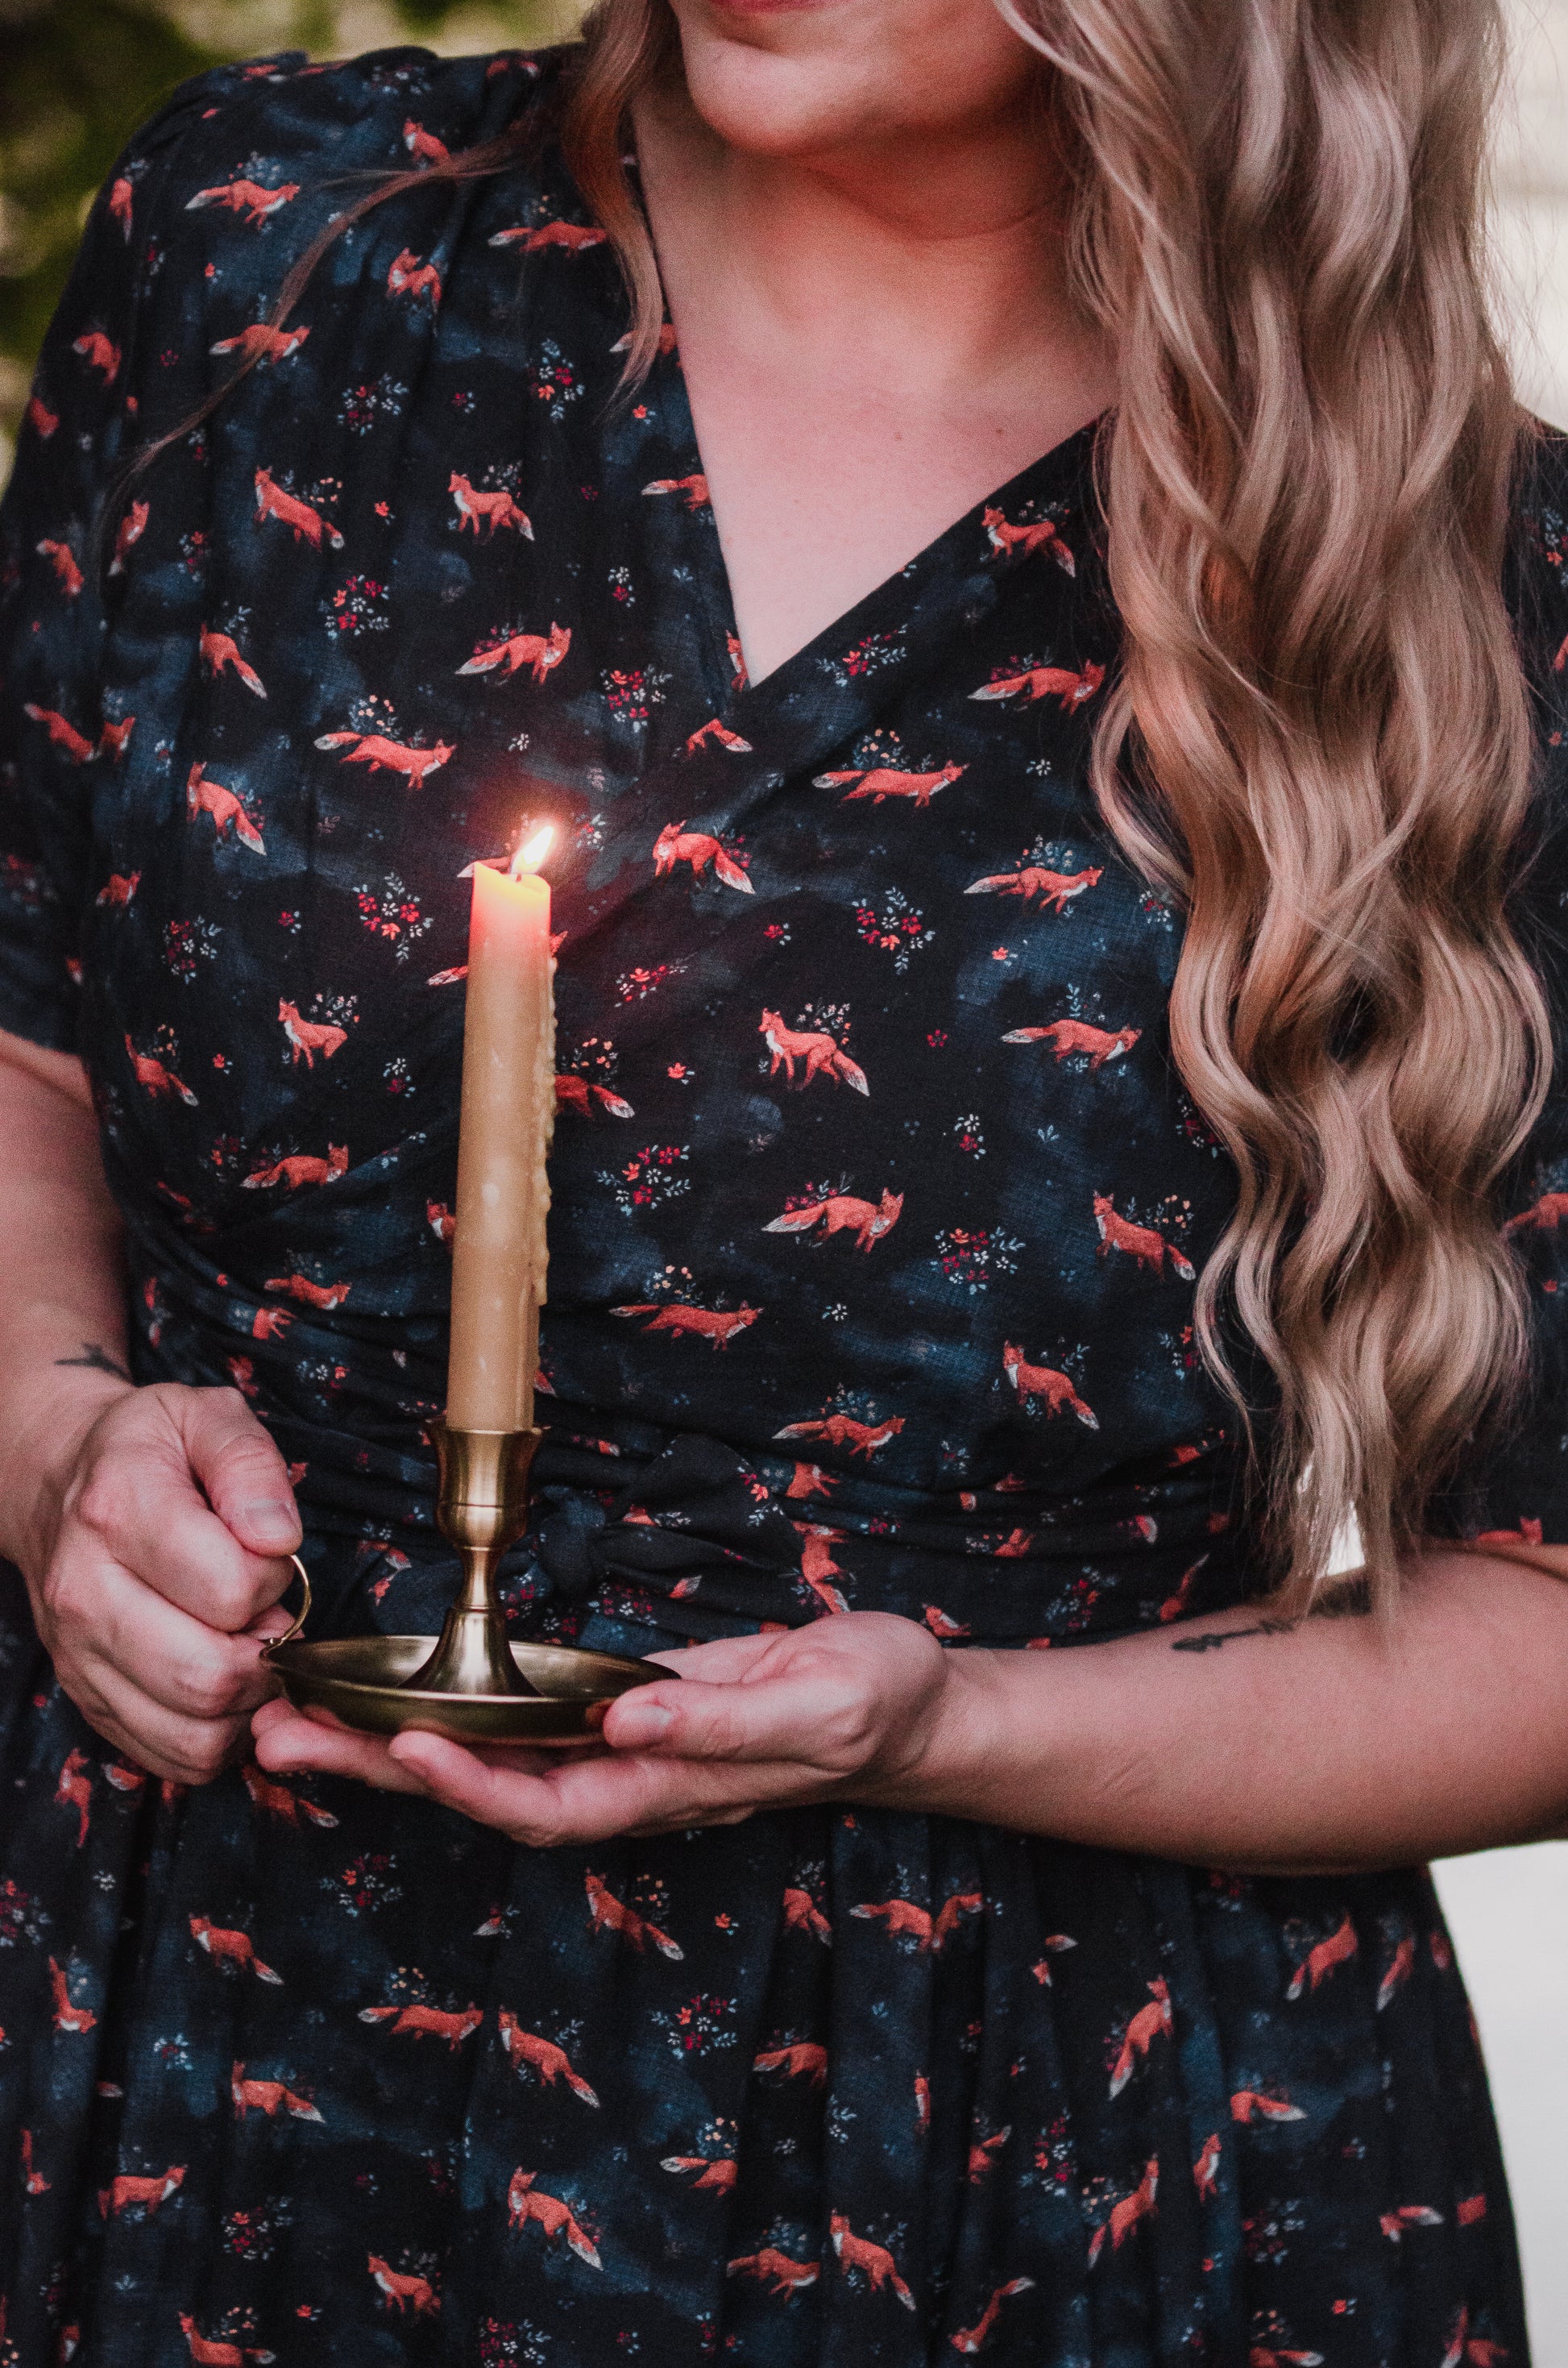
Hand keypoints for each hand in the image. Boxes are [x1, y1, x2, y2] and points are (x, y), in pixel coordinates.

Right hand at [17, 1381, 302, 1785]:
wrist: (58, 1478)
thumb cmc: (148, 1448)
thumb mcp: (207, 1416)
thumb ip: (251, 1465)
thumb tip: (277, 1538)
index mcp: (116, 1513)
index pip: (230, 1589)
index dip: (274, 1577)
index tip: (266, 1552)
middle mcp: (84, 1594)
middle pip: (209, 1677)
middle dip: (266, 1654)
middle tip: (267, 1613)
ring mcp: (77, 1655)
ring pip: (193, 1734)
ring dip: (246, 1704)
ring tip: (246, 1648)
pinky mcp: (86, 1698)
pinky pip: (170, 1757)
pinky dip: (215, 1736)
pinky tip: (222, 1685)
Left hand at [251, 1611, 970, 1844]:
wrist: (905, 1706)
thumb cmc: (873, 1703)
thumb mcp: (821, 1704)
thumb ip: (726, 1721)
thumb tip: (629, 1720)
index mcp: (670, 1786)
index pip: (548, 1803)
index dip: (471, 1784)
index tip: (402, 1745)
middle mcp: (627, 1780)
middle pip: (485, 1793)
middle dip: (381, 1773)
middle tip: (277, 1743)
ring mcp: (617, 1750)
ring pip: (484, 1762)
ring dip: (387, 1749)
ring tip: (295, 1726)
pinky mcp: (616, 1710)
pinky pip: (513, 1728)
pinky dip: (442, 1716)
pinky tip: (388, 1701)